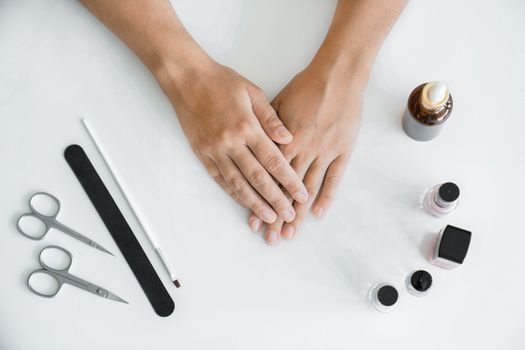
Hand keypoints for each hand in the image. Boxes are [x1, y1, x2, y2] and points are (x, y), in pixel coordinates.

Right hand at [159, 59, 308, 224]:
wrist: (186, 78)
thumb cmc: (222, 82)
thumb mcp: (252, 92)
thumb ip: (271, 118)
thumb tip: (289, 139)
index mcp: (247, 126)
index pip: (273, 159)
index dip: (289, 180)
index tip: (301, 194)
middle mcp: (230, 142)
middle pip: (258, 177)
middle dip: (276, 199)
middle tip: (289, 215)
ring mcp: (214, 150)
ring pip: (238, 183)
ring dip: (255, 203)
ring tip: (269, 218)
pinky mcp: (202, 154)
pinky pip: (220, 179)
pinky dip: (233, 193)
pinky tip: (245, 203)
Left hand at [248, 66, 362, 244]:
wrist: (337, 75)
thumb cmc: (305, 86)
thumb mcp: (278, 102)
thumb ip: (266, 129)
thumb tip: (256, 148)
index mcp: (284, 140)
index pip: (269, 178)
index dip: (261, 201)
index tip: (255, 221)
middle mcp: (303, 150)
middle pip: (286, 189)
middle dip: (278, 215)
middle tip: (272, 238)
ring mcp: (324, 151)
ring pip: (308, 188)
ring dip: (300, 213)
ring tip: (291, 233)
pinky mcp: (342, 150)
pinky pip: (334, 177)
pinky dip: (326, 196)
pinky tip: (319, 213)